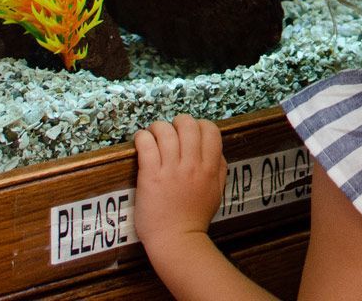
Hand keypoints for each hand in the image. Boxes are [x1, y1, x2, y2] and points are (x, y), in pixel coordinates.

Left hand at [133, 115, 225, 250]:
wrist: (176, 240)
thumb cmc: (195, 219)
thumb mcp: (217, 193)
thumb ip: (220, 170)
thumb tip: (218, 152)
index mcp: (209, 168)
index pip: (210, 130)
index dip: (200, 124)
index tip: (191, 131)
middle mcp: (192, 165)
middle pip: (188, 125)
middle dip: (178, 121)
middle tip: (171, 129)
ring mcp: (171, 170)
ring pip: (166, 132)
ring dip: (158, 127)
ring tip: (152, 133)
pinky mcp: (150, 176)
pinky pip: (146, 145)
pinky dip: (142, 137)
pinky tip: (141, 140)